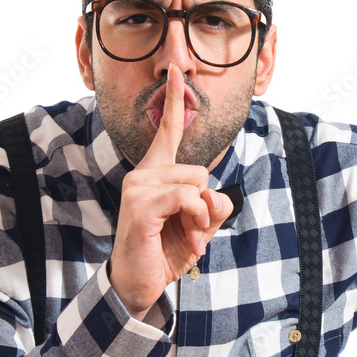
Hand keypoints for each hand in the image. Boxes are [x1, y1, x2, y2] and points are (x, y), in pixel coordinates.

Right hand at [108, 63, 232, 315]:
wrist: (138, 286)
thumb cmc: (164, 253)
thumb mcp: (199, 228)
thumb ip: (213, 207)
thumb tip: (218, 197)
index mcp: (154, 174)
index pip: (167, 131)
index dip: (174, 100)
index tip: (177, 70)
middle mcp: (143, 175)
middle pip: (200, 169)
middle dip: (206, 204)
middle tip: (195, 232)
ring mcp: (138, 189)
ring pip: (196, 183)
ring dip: (202, 217)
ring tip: (191, 240)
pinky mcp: (141, 207)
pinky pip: (187, 198)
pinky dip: (197, 220)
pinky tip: (192, 242)